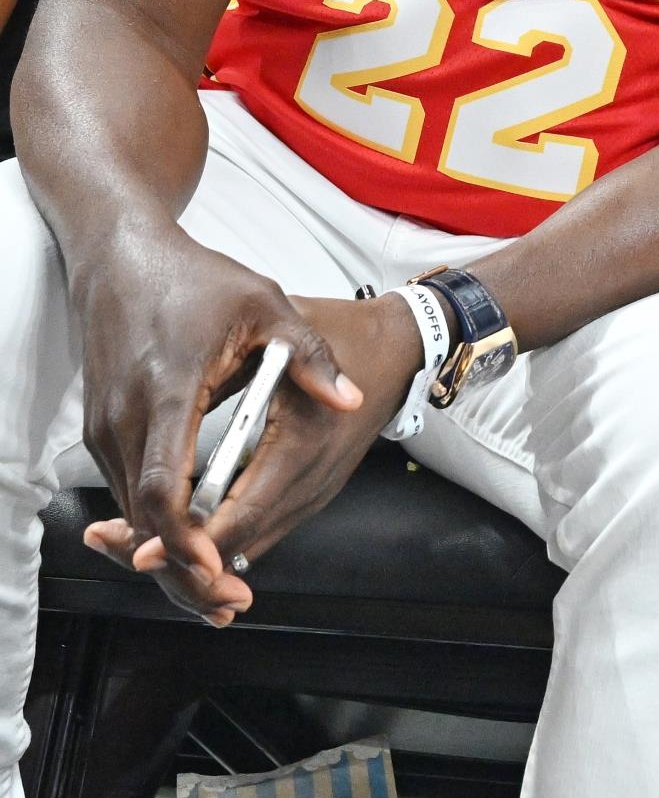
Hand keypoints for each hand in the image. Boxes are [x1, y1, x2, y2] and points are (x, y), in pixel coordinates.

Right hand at [67, 233, 362, 623]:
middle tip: (229, 603)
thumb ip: (311, 357)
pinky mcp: (101, 428)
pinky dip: (154, 524)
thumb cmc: (198, 281)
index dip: (187, 537)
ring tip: (217, 590)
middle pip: (142, 516)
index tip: (217, 568)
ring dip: (168, 552)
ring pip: (130, 511)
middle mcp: (125, 417)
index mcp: (169, 388)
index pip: (164, 487)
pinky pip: (125, 490)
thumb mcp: (267, 306)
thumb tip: (351, 401)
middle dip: (183, 567)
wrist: (123, 262)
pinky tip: (189, 545)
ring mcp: (105, 425)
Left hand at [93, 293, 421, 614]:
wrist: (400, 345)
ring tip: (137, 543)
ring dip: (197, 552)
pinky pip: (261, 530)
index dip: (188, 542)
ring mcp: (318, 491)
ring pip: (248, 547)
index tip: (142, 549)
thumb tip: (170, 415)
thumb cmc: (343, 332)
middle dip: (179, 557)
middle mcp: (314, 479)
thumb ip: (232, 373)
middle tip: (121, 548)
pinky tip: (182, 528)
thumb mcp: (286, 336)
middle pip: (239, 546)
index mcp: (305, 441)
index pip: (241, 515)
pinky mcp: (314, 492)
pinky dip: (220, 538)